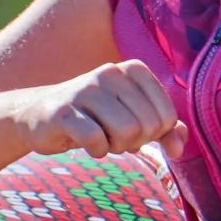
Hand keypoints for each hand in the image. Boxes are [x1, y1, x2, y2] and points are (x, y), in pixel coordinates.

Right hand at [20, 60, 178, 163]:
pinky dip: (97, 150)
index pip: (167, 115)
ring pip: (126, 133)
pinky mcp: (63, 112)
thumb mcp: (134, 118)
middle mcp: (110, 73)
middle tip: (115, 137)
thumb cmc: (96, 117)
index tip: (137, 131)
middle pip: (147, 126)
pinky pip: (97, 140)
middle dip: (135, 142)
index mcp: (133, 69)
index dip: (155, 134)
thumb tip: (180, 149)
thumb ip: (165, 130)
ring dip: (116, 147)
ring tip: (102, 139)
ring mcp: (85, 90)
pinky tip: (87, 144)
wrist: (40, 115)